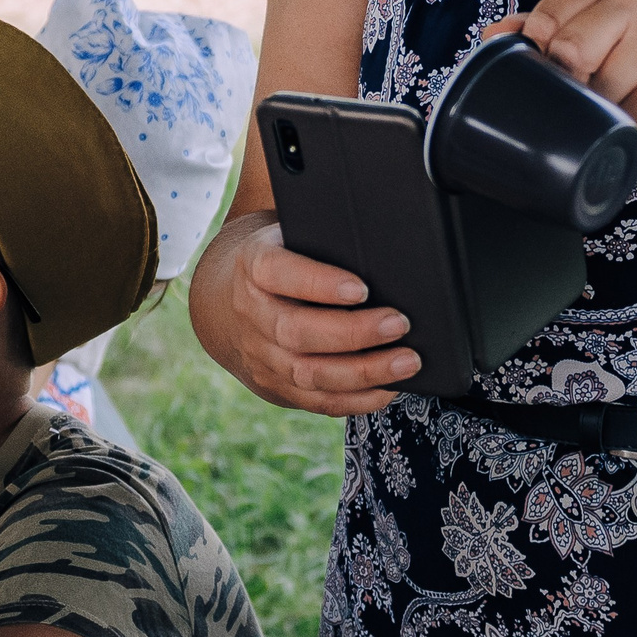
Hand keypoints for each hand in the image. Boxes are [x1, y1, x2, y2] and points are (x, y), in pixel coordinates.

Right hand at [189, 212, 420, 415]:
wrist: (229, 301)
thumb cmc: (284, 259)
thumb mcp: (291, 235)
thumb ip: (325, 237)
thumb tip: (385, 249)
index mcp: (254, 265)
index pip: (279, 273)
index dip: (319, 283)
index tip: (362, 288)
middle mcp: (252, 313)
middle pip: (296, 332)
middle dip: (353, 333)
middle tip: (399, 324)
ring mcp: (260, 355)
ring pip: (308, 374)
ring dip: (363, 372)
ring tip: (407, 361)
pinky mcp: (274, 386)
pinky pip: (316, 401)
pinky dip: (356, 399)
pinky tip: (388, 388)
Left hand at [497, 0, 636, 173]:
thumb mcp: (595, 31)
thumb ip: (544, 28)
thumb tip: (493, 34)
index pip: (546, 19)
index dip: (543, 55)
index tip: (562, 66)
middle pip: (570, 52)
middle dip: (576, 83)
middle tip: (598, 86)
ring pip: (601, 89)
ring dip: (606, 109)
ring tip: (627, 96)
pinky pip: (633, 117)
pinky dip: (630, 129)